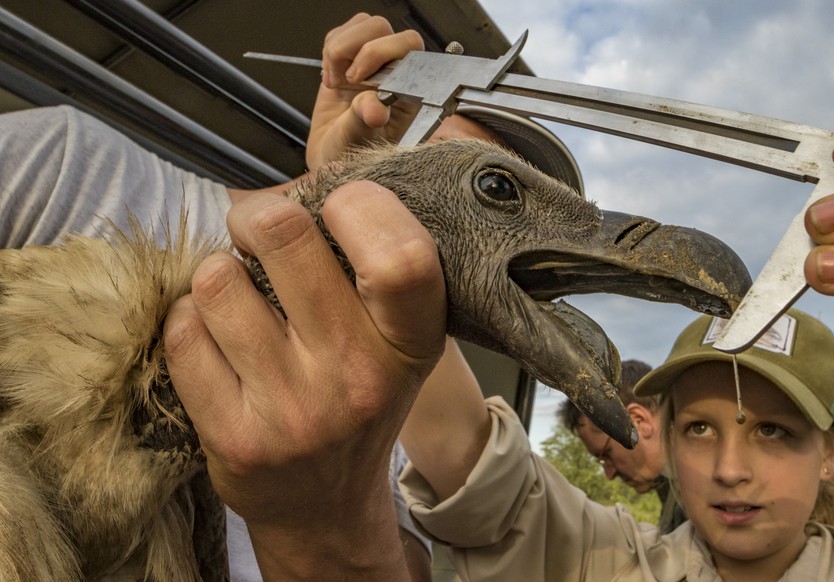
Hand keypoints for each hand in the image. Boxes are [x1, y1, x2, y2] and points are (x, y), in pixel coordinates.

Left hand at [163, 182, 445, 578]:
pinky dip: (190, 318)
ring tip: (239, 296)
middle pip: (285, 236)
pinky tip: (215, 336)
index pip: (401, 255)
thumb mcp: (395, 341)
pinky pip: (183, 329)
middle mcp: (358, 377)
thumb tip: (300, 182)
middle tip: (260, 229)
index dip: (359, 205)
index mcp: (409, 344)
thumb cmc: (357, 400)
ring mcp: (295, 410)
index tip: (335, 206)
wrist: (325, 503)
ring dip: (220, 273)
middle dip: (259, 215)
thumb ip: (371, 268)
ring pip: (218, 278)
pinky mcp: (235, 436)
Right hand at [306, 13, 423, 168]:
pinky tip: (332, 79)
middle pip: (382, 28)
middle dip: (358, 50)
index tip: (359, 81)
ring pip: (363, 25)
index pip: (409, 46)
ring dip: (340, 50)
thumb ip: (366, 121)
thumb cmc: (353, 154)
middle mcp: (394, 71)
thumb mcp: (359, 141)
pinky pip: (342, 33)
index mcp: (409, 89)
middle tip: (348, 81)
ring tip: (337, 82)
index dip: (381, 53)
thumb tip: (375, 107)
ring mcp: (373, 62)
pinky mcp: (351, 58)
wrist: (332, 157)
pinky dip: (330, 51)